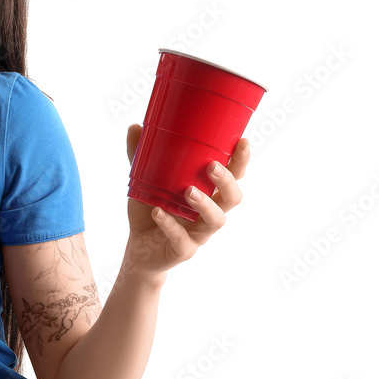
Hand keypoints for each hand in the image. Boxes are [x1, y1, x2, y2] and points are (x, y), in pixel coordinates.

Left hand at [122, 123, 250, 276]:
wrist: (139, 249)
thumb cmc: (151, 208)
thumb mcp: (144, 180)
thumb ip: (141, 156)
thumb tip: (135, 127)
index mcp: (207, 193)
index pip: (233, 176)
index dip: (240, 161)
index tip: (242, 141)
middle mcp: (209, 213)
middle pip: (233, 199)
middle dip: (227, 182)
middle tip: (212, 166)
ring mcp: (199, 234)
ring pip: (215, 221)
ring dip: (205, 204)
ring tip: (189, 191)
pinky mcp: (183, 251)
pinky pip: (182, 240)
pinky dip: (170, 225)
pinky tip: (157, 212)